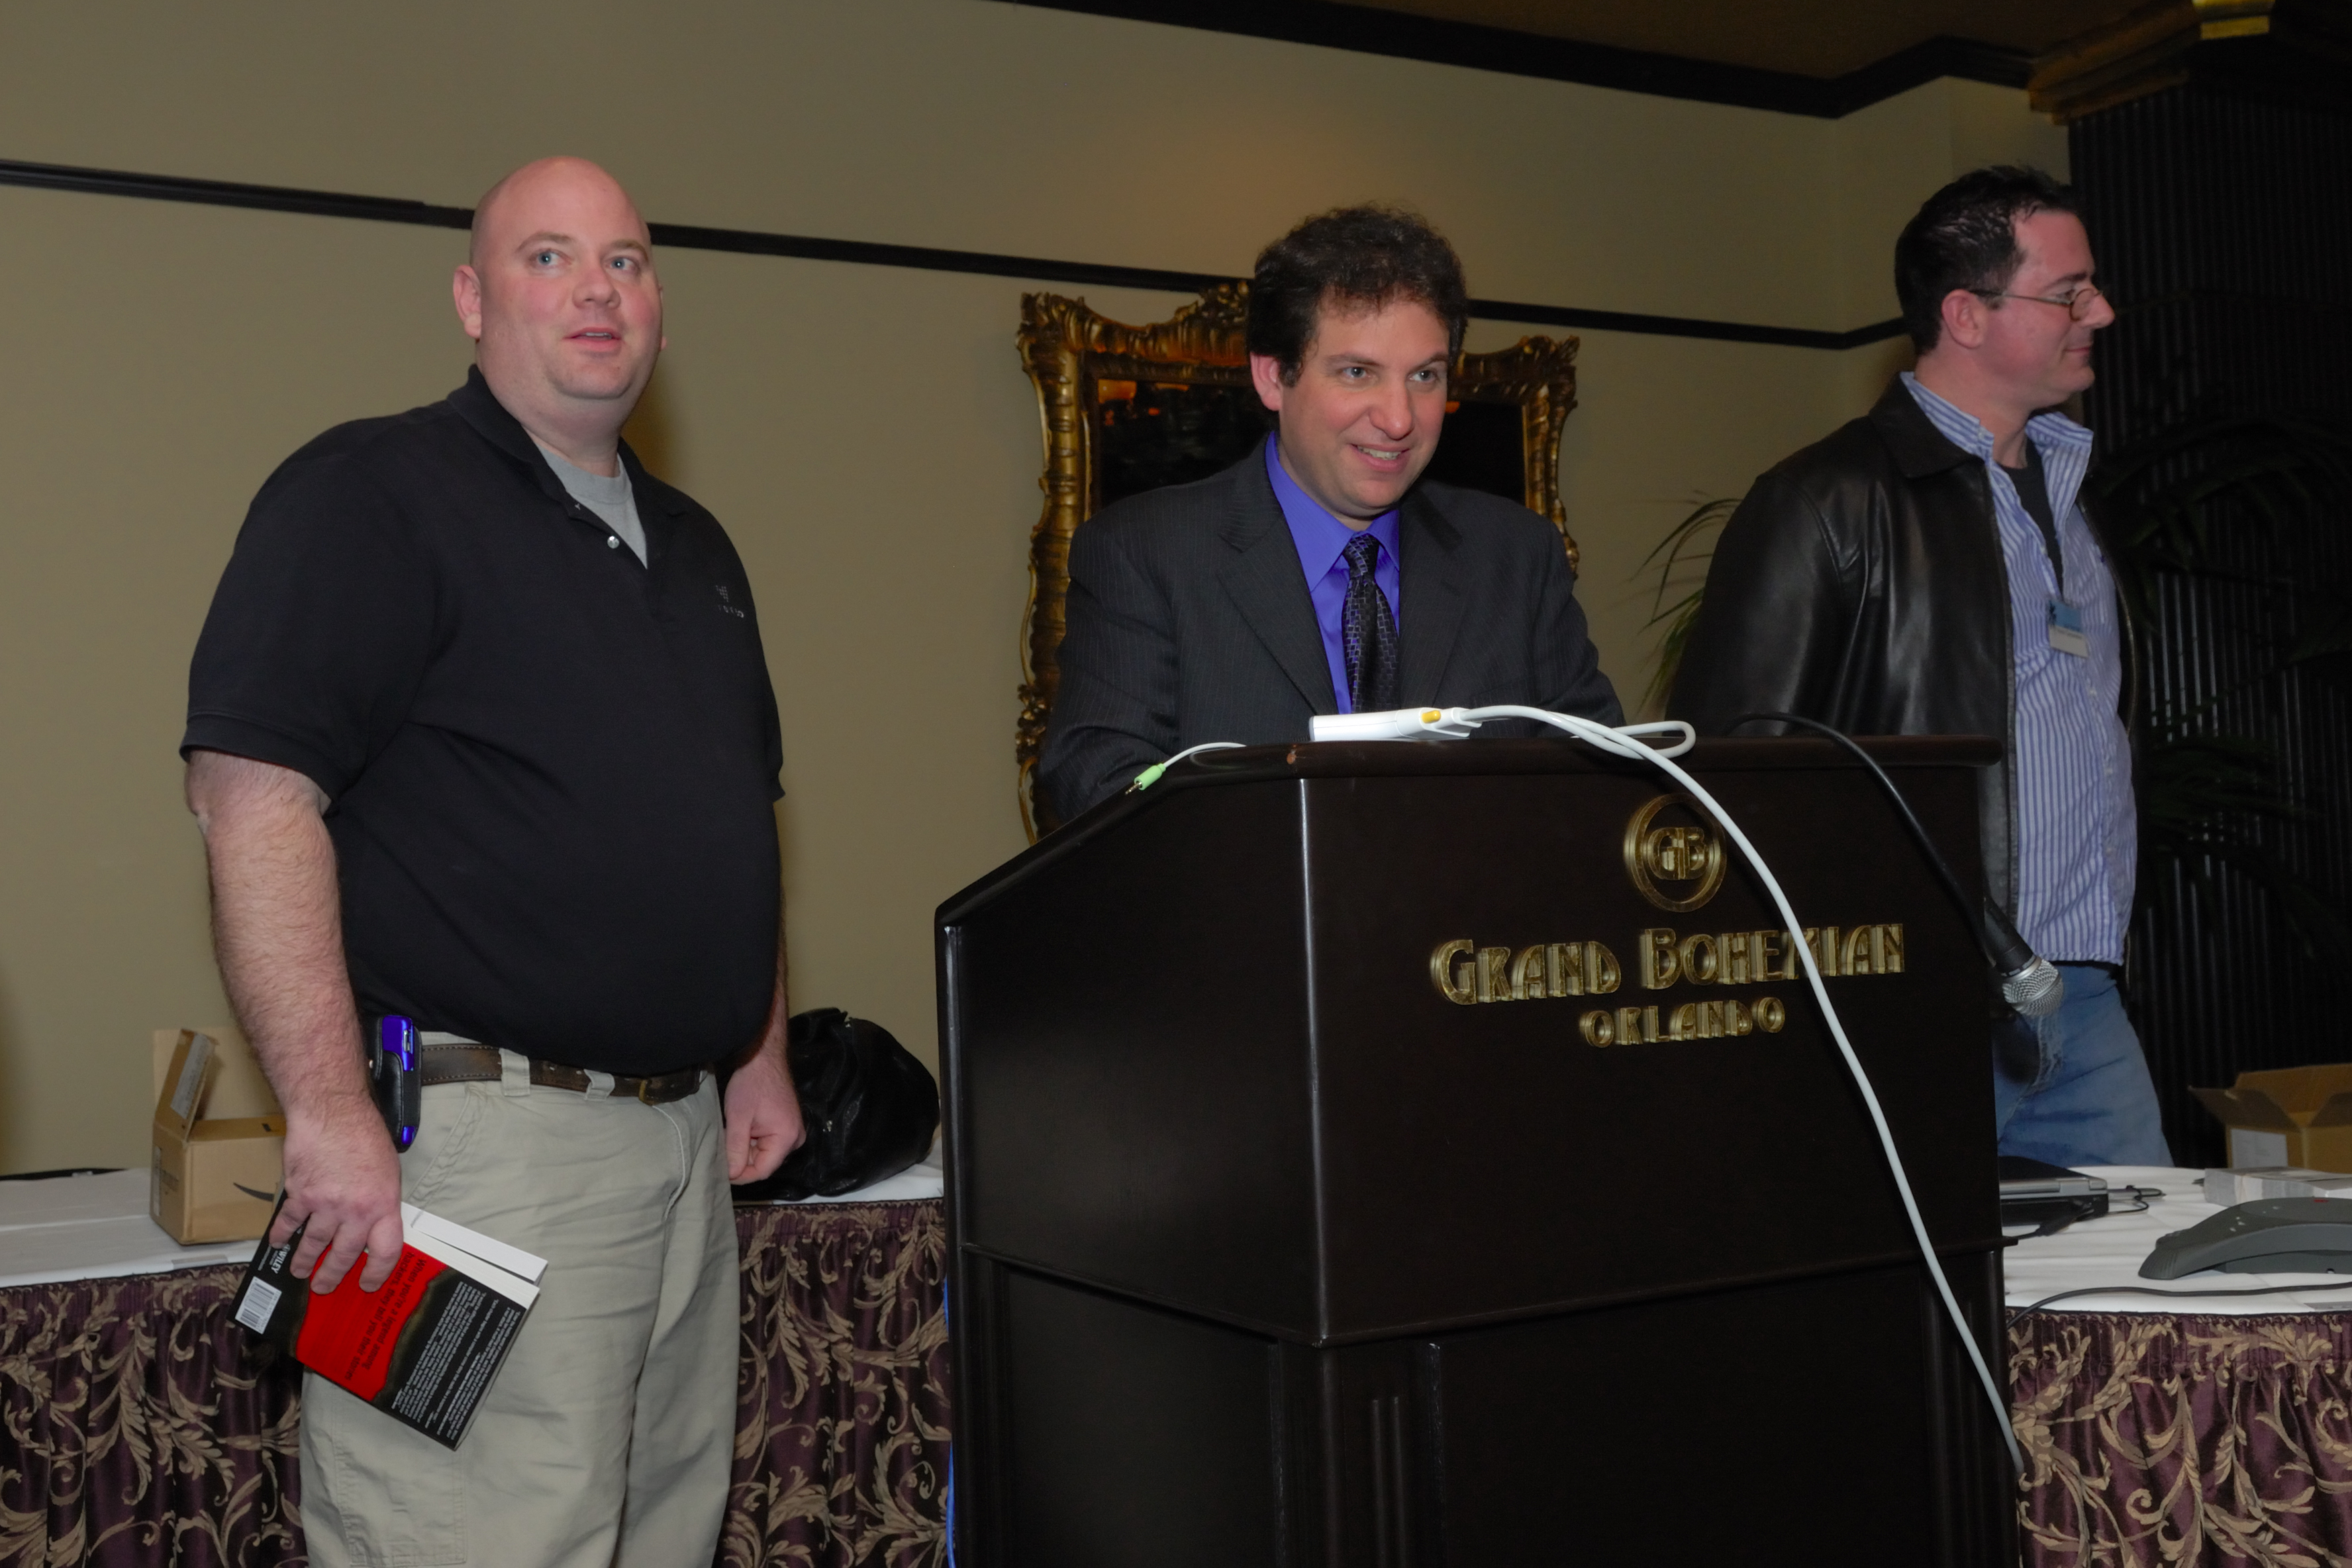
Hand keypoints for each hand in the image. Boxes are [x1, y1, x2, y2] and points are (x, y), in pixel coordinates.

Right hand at [273, 1095, 403, 1292]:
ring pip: (314, 1244)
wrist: (332, 1113)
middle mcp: (355, 1211)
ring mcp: (325, 1205)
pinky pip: (289, 1222)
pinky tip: (278, 1242)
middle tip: (324, 1286)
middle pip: (344, 1255)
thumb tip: (373, 1224)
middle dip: (332, 1275)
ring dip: (305, 1260)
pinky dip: (282, 1235)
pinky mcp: (299, 1195)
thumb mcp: (388, 1170)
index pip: (385, 1251)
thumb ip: (380, 1201)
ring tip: (300, 1271)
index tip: (368, 1285)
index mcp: (383, 1205)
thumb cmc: (365, 1135)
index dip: (377, 1273)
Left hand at [723, 1042, 803, 1183]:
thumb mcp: (738, 1119)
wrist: (762, 1056)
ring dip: (746, 1148)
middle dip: (742, 1158)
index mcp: (787, 1138)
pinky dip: (752, 1139)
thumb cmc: (750, 1084)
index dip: (740, 1174)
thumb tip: (731, 1175)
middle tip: (722, 1147)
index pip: (762, 1171)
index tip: (721, 1170)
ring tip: (731, 1134)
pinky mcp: (787, 1125)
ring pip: (765, 1153)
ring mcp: (793, 1131)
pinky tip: (741, 1127)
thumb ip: (735, 1150)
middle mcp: (795, 1139)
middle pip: (764, 1162)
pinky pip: (768, 1142)